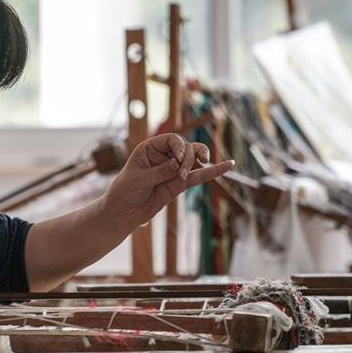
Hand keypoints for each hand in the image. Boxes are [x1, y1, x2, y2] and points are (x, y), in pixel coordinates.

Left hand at [102, 133, 234, 232]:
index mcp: (150, 148)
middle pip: (186, 148)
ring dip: (200, 160)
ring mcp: (174, 170)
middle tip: (181, 173)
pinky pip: (199, 177)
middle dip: (189, 157)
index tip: (178, 160)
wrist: (123, 213)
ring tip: (203, 164)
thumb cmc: (124, 192)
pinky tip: (228, 166)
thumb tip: (178, 165)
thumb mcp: (139, 180)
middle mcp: (164, 156)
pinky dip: (213, 172)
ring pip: (194, 159)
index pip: (171, 139)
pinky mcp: (180, 185)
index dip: (179, 146)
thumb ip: (160, 172)